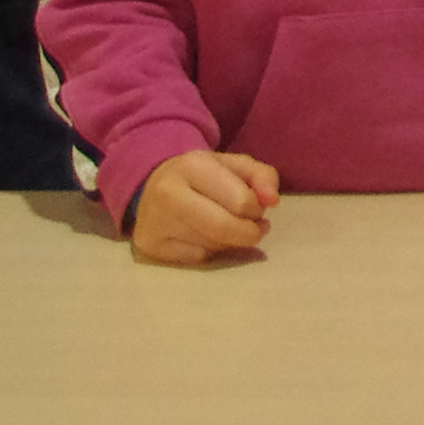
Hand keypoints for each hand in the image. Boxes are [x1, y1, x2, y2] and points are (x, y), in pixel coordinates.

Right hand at [130, 148, 280, 265]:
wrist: (151, 187)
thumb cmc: (201, 176)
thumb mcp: (234, 166)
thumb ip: (262, 176)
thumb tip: (273, 201)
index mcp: (192, 165)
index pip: (241, 201)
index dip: (257, 210)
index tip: (256, 207)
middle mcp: (169, 193)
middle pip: (224, 228)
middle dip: (248, 233)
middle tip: (254, 229)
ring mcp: (156, 222)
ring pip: (212, 246)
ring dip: (231, 242)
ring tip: (228, 228)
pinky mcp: (151, 246)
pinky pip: (196, 259)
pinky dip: (211, 252)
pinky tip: (206, 238)